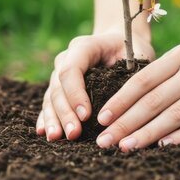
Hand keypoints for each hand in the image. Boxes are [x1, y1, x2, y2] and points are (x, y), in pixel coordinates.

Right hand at [37, 30, 154, 140]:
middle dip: (65, 112)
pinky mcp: (59, 87)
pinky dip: (46, 117)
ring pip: (51, 96)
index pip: (71, 69)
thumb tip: (126, 102)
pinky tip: (44, 132)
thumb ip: (129, 73)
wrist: (118, 42)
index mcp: (83, 46)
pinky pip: (49, 103)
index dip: (75, 93)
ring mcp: (59, 72)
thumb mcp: (135, 53)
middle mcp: (66, 58)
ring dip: (53, 118)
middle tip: (73, 134)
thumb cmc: (130, 50)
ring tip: (56, 137)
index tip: (86, 115)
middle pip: (58, 86)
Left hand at [94, 30, 179, 150]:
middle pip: (154, 100)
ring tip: (126, 147)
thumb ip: (167, 71)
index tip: (102, 118)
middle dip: (126, 122)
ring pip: (174, 114)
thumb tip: (133, 96)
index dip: (120, 101)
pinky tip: (163, 146)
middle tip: (105, 140)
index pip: (143, 80)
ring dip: (147, 133)